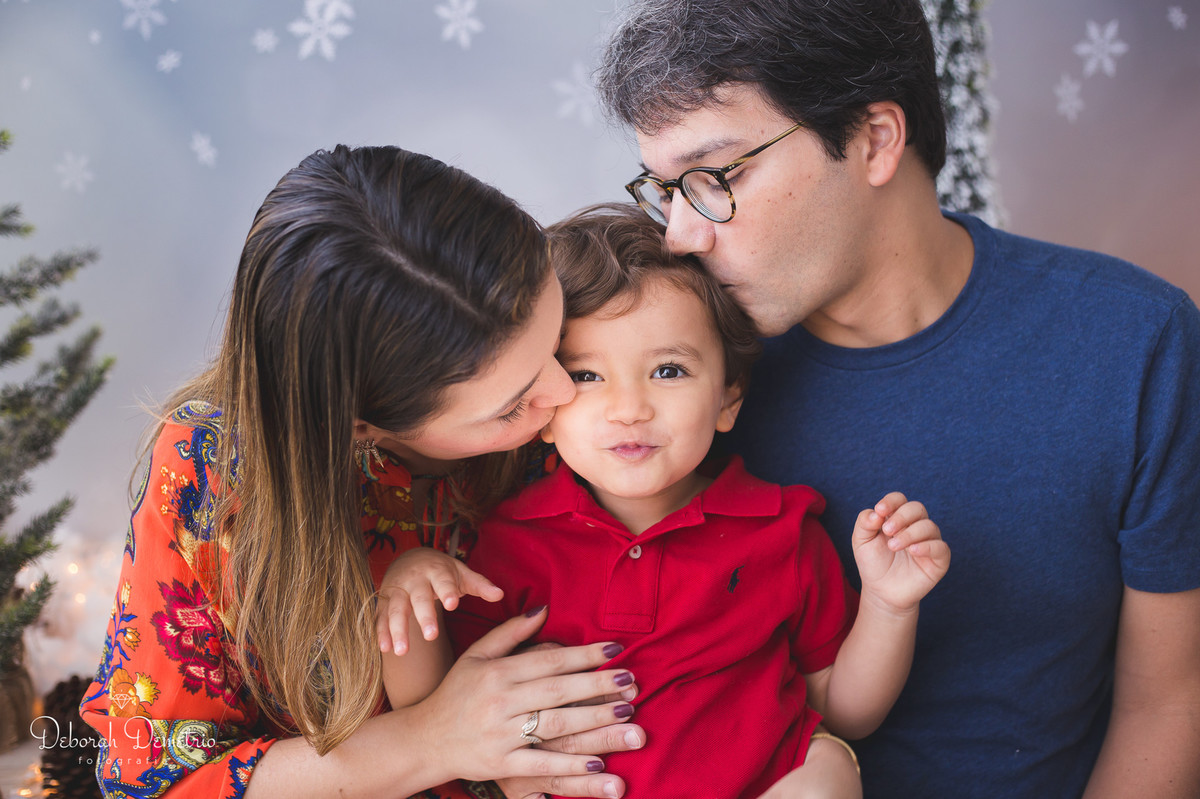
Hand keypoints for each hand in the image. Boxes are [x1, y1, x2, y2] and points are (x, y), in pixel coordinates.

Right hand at [377, 547, 502, 654]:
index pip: (443, 582)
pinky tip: (385, 649)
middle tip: (431, 636)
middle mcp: (415, 580)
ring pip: (396, 610)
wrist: (410, 558)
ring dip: (397, 630)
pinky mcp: (385, 602)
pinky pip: (381, 617)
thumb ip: (480, 585)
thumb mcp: (461, 573)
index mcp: (436, 571)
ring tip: (402, 651)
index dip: (447, 592)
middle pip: (418, 598)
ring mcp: (397, 591)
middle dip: (424, 616)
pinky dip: (381, 633)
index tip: (453, 604)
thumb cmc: (442, 571)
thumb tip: (500, 594)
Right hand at [411, 607, 643, 787]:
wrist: (424, 739)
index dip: (585, 655)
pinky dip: (570, 764)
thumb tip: (544, 608)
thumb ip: (510, 632)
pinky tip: (598, 764)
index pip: (550, 660)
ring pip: (555, 725)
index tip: (616, 649)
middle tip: (631, 681)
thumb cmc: (455, 693)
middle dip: (598, 685)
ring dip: (594, 720)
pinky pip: (541, 763)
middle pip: (558, 690)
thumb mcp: (476, 655)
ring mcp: (501, 733)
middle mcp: (500, 700)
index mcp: (497, 671)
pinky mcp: (501, 763)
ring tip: (627, 714)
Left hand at [851, 492, 950, 612]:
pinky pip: (941, 547)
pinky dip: (927, 546)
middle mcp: (915, 526)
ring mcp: (929, 542)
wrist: (881, 591)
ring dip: (910, 533)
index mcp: (897, 518)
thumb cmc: (873, 563)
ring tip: (893, 546)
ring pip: (929, 526)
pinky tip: (913, 551)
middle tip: (887, 531)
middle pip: (917, 508)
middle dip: (901, 516)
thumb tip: (876, 512)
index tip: (880, 510)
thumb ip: (864, 522)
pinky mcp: (939, 559)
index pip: (900, 499)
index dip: (891, 501)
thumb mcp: (861, 541)